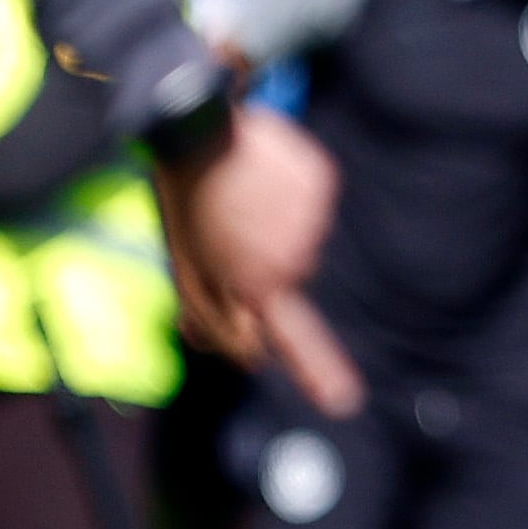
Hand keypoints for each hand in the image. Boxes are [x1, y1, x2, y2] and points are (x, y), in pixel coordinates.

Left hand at [159, 107, 363, 416]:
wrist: (190, 128)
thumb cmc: (184, 200)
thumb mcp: (185, 263)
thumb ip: (211, 314)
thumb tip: (247, 355)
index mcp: (254, 283)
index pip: (292, 338)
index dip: (318, 370)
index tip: (343, 400)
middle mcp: (291, 259)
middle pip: (295, 277)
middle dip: (268, 262)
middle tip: (232, 228)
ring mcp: (310, 220)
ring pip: (307, 237)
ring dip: (280, 222)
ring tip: (244, 196)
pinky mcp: (321, 184)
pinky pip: (317, 200)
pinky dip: (296, 190)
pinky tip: (264, 175)